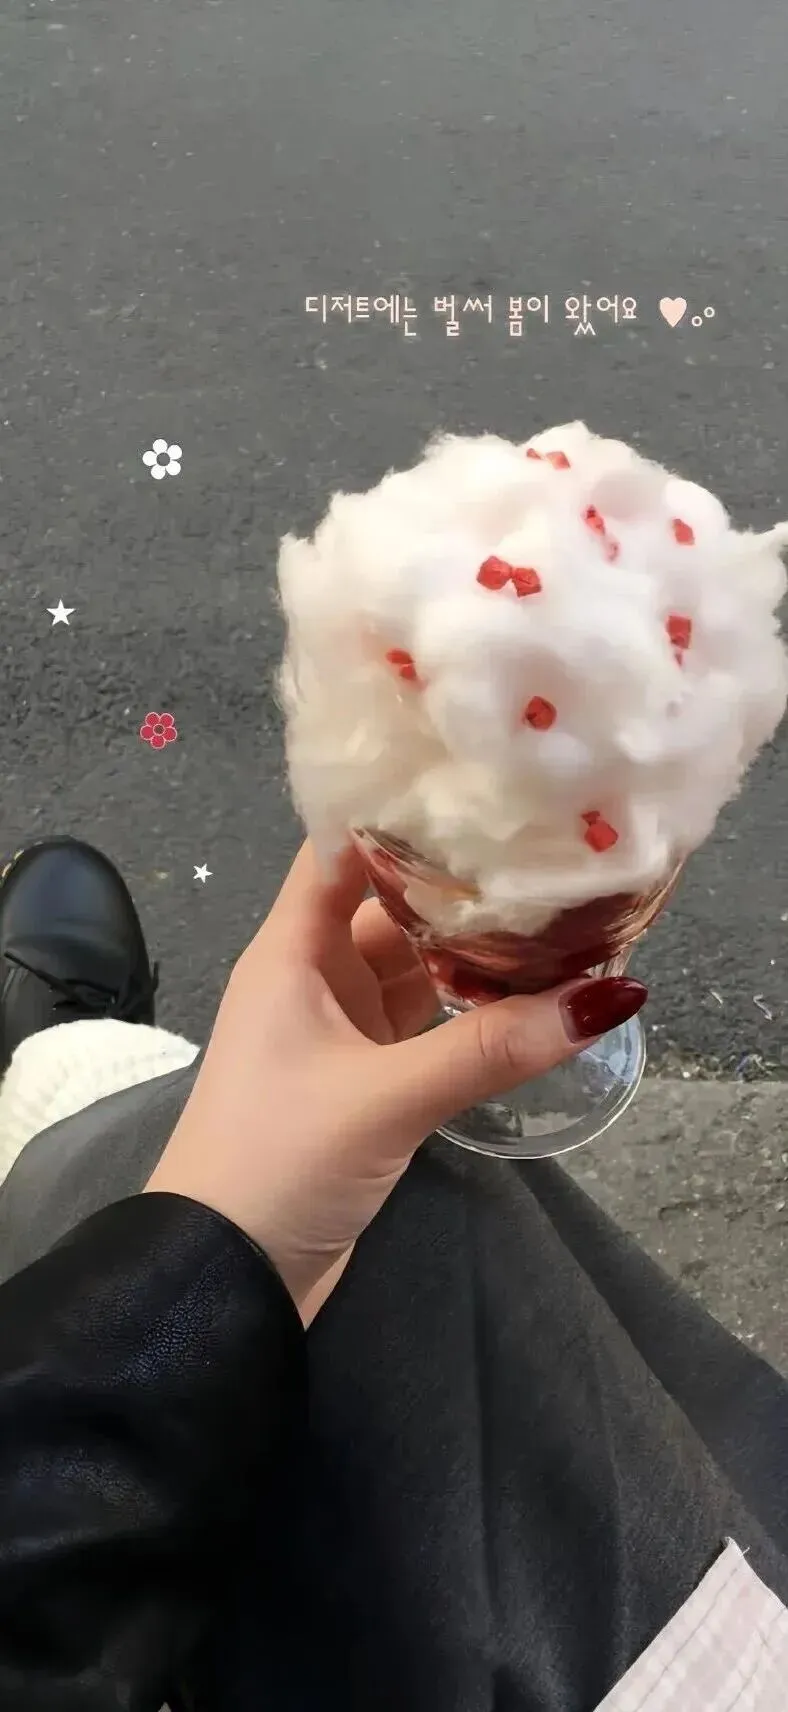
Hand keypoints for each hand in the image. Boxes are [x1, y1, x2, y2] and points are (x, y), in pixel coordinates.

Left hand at [145, 841, 646, 1324]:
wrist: (223, 1278)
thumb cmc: (277, 1160)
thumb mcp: (386, 1098)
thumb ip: (493, 1048)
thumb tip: (609, 997)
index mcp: (292, 951)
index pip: (343, 850)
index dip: (403, 812)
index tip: (483, 783)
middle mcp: (315, 976)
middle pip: (394, 905)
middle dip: (466, 884)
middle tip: (556, 852)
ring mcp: (341, 1030)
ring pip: (417, 967)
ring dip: (477, 951)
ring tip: (566, 915)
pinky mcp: (366, 1081)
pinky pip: (427, 1023)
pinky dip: (473, 1010)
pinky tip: (535, 996)